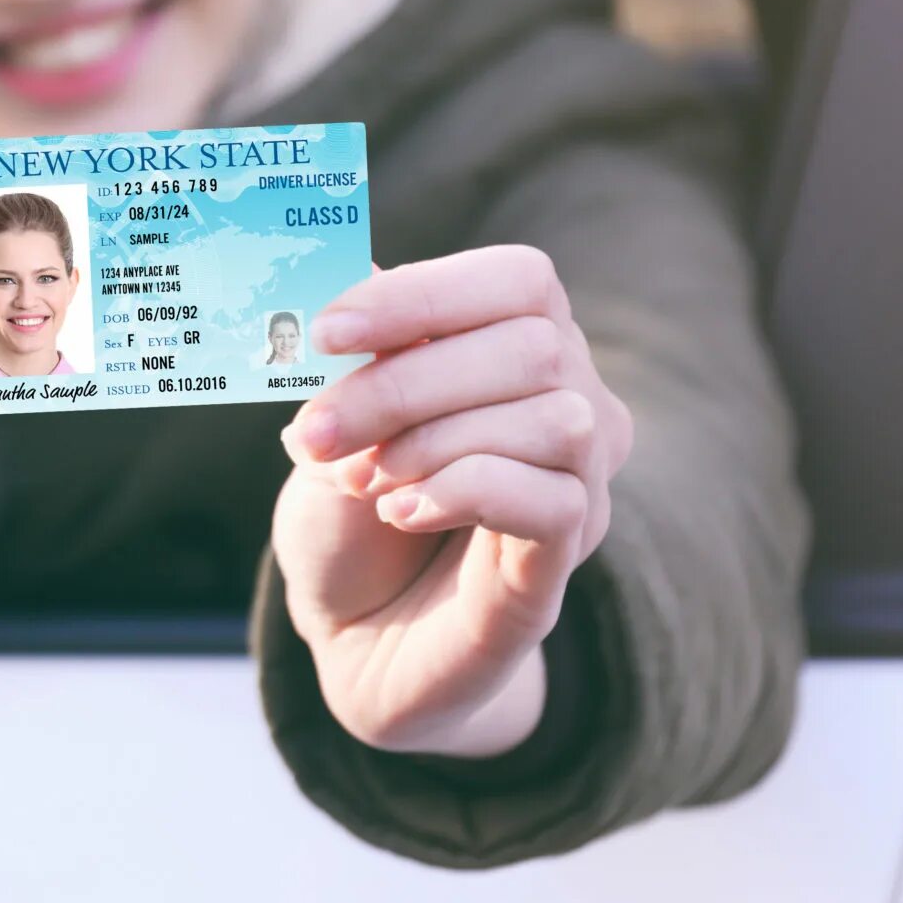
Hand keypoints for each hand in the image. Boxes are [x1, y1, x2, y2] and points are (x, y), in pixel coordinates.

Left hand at [268, 246, 631, 756]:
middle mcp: (576, 407)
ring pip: (557, 420)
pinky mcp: (562, 565)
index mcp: (521, 348)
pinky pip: (554, 503)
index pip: (520, 280)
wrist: (352, 633)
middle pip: (536, 346)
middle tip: (321, 429)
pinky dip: (463, 491)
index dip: (426, 292)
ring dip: (435, 439)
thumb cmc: (347, 508)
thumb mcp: (332, 418)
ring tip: (365, 477)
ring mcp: (582, 490)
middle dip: (406, 381)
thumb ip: (349, 353)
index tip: (326, 330)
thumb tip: (346, 268)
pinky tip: (400, 511)